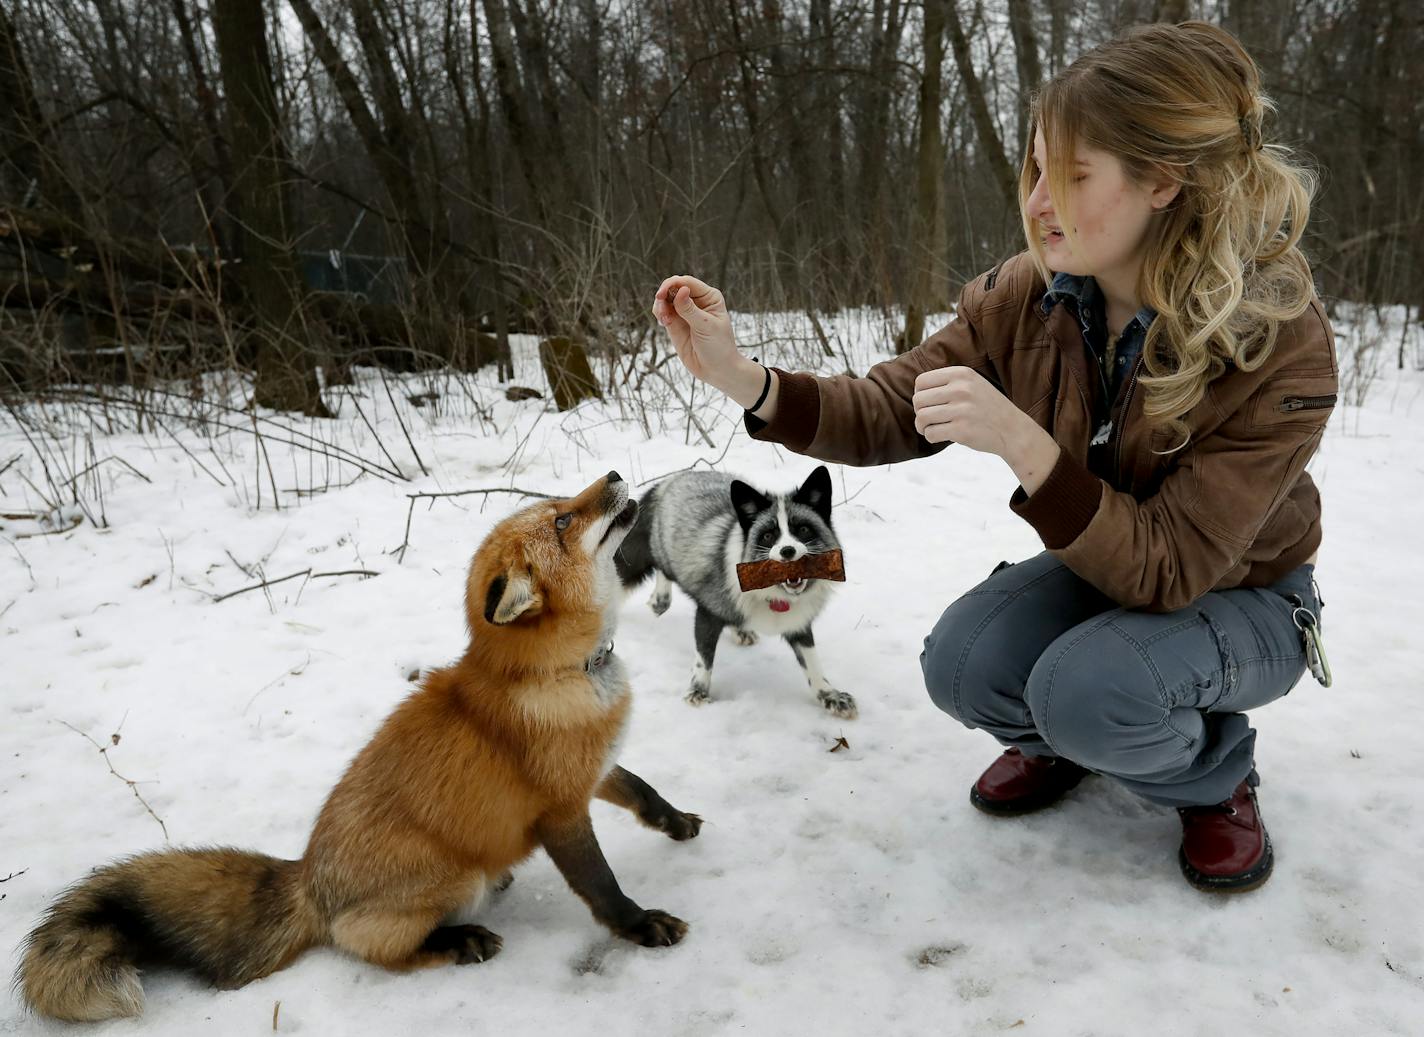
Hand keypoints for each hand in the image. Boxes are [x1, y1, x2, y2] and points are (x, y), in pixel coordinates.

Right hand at [653, 275, 741, 388]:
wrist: (717, 370)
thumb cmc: (718, 347)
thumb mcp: (706, 327)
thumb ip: (690, 309)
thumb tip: (680, 290)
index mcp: (709, 297)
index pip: (687, 282)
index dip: (672, 284)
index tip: (661, 294)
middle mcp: (696, 301)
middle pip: (673, 288)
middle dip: (664, 294)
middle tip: (660, 307)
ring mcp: (684, 312)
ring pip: (665, 299)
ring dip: (660, 305)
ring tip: (664, 320)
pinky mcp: (675, 324)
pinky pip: (662, 312)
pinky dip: (659, 314)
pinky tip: (664, 323)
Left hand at [912, 366, 1060, 493]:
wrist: (1013, 430)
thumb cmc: (987, 408)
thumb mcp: (972, 384)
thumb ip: (948, 383)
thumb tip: (916, 390)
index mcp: (961, 374)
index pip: (921, 382)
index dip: (920, 395)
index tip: (929, 404)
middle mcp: (961, 389)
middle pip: (918, 400)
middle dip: (919, 412)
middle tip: (929, 419)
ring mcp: (962, 410)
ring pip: (921, 418)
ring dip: (923, 427)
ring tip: (931, 428)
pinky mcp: (961, 430)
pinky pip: (930, 433)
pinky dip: (931, 437)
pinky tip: (942, 436)